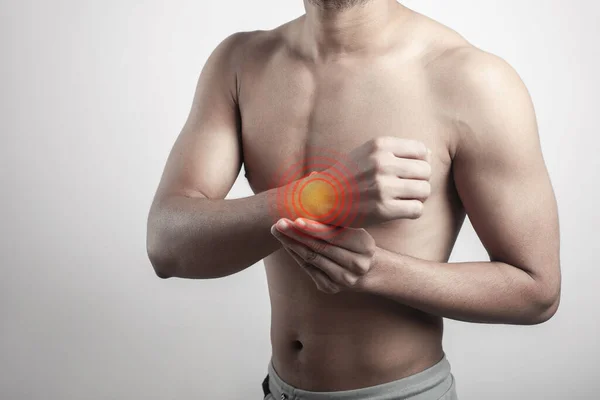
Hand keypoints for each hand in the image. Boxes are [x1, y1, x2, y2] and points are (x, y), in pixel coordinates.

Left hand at [270, 217, 377, 293]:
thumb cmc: (356, 240)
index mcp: (365, 246)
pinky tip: (286, 243)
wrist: (369, 269)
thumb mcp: (354, 228)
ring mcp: (344, 279)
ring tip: (277, 230)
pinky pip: (308, 269)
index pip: (336, 236)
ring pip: (311, 258)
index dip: (315, 228)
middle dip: (296, 234)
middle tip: (279, 222)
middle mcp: (357, 265)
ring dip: (291, 244)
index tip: (296, 219)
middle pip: (320, 247)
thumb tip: (309, 193)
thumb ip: (336, 217)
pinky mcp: (331, 287)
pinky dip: (295, 255)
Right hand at [308, 137, 432, 227]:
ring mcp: (383, 187)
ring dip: (418, 197)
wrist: (324, 198)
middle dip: (420, 180)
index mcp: (380, 145)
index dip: (419, 162)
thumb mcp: (368, 153)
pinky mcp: (383, 209)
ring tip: (404, 198)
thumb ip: (397, 151)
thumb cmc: (350, 175)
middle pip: (426, 171)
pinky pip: (417, 209)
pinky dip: (413, 211)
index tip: (407, 171)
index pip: (421, 150)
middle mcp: (382, 164)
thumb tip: (429, 154)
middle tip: (406, 188)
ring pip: (425, 190)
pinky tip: (400, 210)